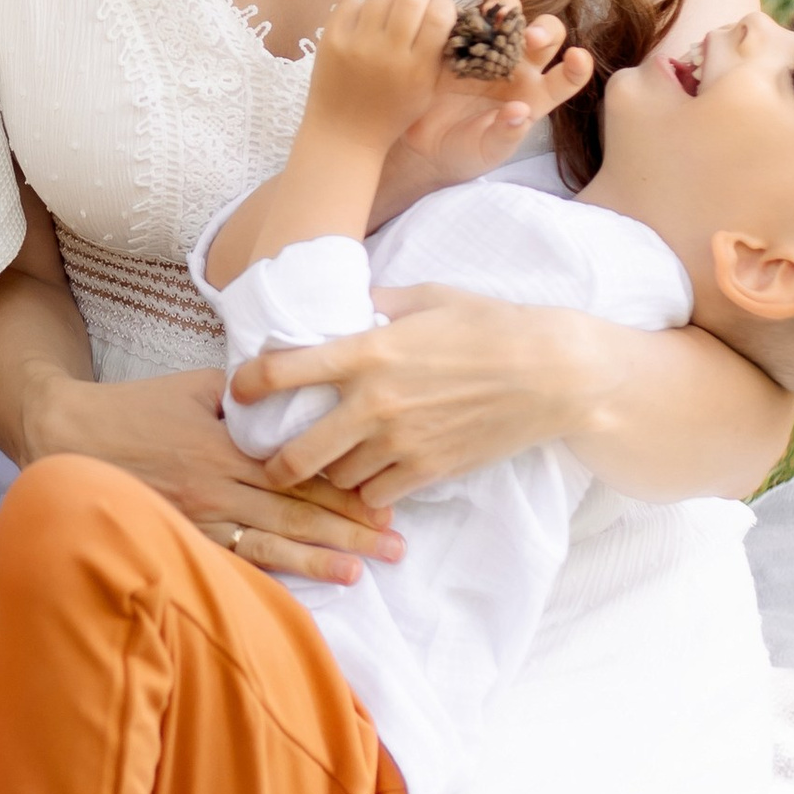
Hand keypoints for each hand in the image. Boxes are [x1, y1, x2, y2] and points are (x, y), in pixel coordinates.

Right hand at [30, 363, 403, 585]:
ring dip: (320, 560)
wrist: (67, 437)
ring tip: (362, 573)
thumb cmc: (133, 407)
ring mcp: (197, 520)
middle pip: (295, 515)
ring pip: (270, 545)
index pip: (299, 475)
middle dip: (349, 532)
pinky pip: (232, 561)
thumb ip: (247, 393)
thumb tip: (297, 389)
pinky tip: (300, 589)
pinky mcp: (180, 539)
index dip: (344, 491)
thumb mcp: (194, 386)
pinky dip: (269, 576)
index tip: (385, 502)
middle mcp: (216, 490)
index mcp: (225, 447)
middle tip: (396, 546)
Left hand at [229, 286, 589, 512]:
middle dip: (272, 462)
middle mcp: (374, 403)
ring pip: (335, 477)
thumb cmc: (492, 326)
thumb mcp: (428, 298)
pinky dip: (368, 489)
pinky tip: (374, 474)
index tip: (239, 392)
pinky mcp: (428, 470)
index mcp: (367, 352)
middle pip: (294, 453)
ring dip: (330, 473)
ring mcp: (400, 442)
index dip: (247, 384)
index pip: (281, 370)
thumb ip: (378, 303)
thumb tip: (346, 306)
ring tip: (334, 462)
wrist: (553, 373)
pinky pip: (375, 495)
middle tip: (268, 460)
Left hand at [307, 0, 462, 150]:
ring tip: (386, 16)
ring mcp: (357, 45)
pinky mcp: (331, 40)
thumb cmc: (391, 113)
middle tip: (412, 11)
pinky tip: (363, 24)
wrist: (343, 134)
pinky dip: (361, 7)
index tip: (438, 13)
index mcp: (418, 68)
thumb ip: (439, 55)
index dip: (443, 6)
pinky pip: (351, 1)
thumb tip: (446, 12)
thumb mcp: (427, 91)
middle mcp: (388, 53)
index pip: (439, 14)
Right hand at [391, 10, 593, 191]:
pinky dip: (466, 15)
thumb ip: (505, 135)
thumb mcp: (487, 152)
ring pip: (508, 15)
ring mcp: (489, 51)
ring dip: (506, 10)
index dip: (577, 67)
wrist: (424, 145)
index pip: (566, 78)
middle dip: (543, 30)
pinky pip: (467, 20)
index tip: (578, 57)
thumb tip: (518, 112)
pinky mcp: (459, 43)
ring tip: (494, 18)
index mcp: (535, 95)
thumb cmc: (465, 151)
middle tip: (529, 37)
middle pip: (543, 35)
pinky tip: (459, 22)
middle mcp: (518, 67)